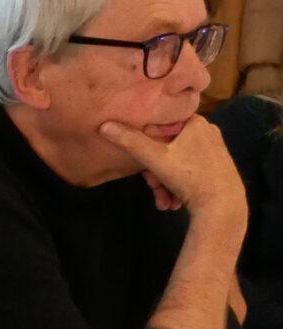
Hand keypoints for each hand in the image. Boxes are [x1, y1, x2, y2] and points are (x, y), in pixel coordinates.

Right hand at [99, 114, 245, 220]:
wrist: (223, 205)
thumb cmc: (190, 177)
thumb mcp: (154, 159)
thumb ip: (129, 141)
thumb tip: (105, 125)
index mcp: (195, 122)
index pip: (161, 126)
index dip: (145, 144)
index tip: (141, 163)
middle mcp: (207, 132)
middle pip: (167, 148)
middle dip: (155, 172)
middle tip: (152, 187)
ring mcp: (214, 149)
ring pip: (177, 163)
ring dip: (164, 184)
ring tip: (164, 202)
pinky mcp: (217, 166)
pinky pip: (189, 171)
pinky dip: (178, 186)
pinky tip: (174, 202)